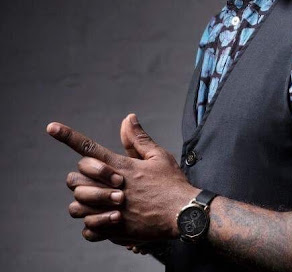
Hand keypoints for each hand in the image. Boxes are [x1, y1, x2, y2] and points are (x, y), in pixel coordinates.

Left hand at [47, 114, 199, 242]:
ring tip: (98, 201)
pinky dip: (92, 224)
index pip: (89, 148)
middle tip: (95, 180)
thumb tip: (127, 118)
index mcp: (121, 166)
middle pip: (75, 178)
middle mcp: (111, 187)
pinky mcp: (114, 230)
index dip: (68, 136)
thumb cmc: (172, 182)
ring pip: (76, 206)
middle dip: (80, 177)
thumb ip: (138, 139)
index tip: (51, 127)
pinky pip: (87, 228)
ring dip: (83, 202)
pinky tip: (105, 219)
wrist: (183, 213)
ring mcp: (111, 210)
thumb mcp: (158, 156)